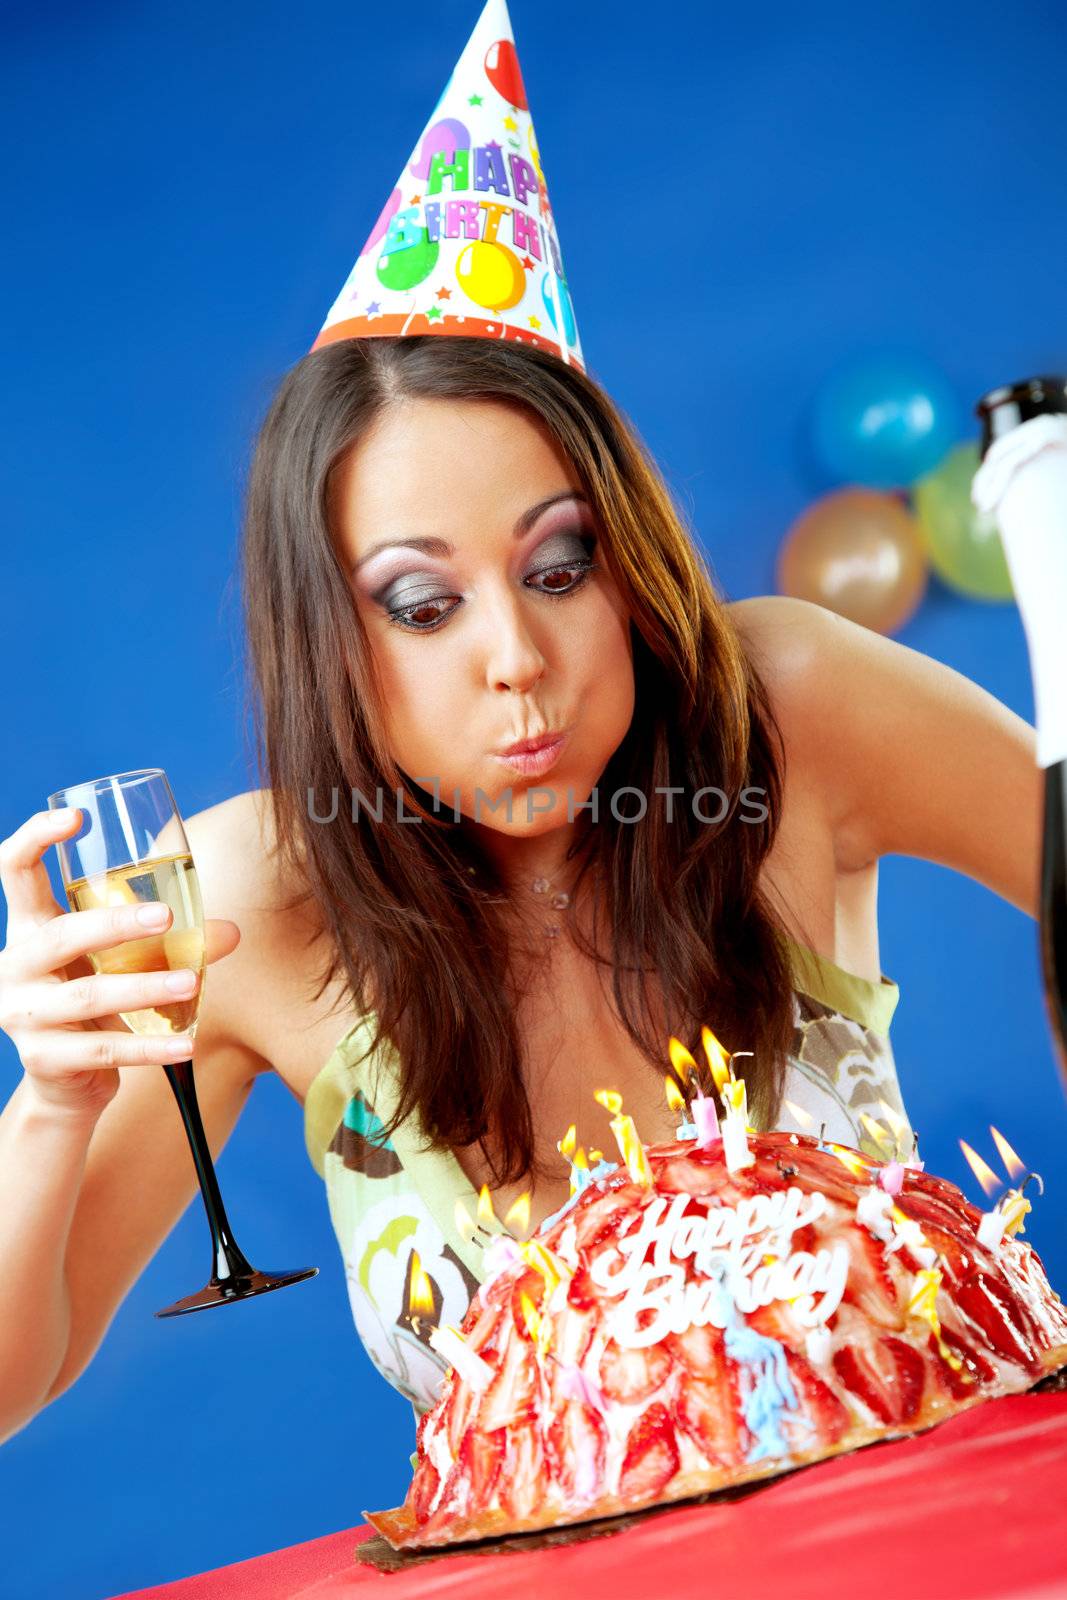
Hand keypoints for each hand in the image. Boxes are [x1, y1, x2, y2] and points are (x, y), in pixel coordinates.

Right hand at [0, 808, 240, 1121]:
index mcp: (30, 926)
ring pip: (89, 995)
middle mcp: (16, 965)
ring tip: (191, 982)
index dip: (35, 837)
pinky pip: (103, 1049)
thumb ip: (170, 941)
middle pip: (59, 935)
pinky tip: (185, 1044)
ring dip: (144, 987)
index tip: (77, 818)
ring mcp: (24, 1014)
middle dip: (115, 925)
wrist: (67, 1080)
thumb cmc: (97, 1001)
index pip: (14, 869)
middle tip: (165, 916)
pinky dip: (149, 1048)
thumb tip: (233, 932)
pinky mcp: (44, 1059)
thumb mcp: (123, 962)